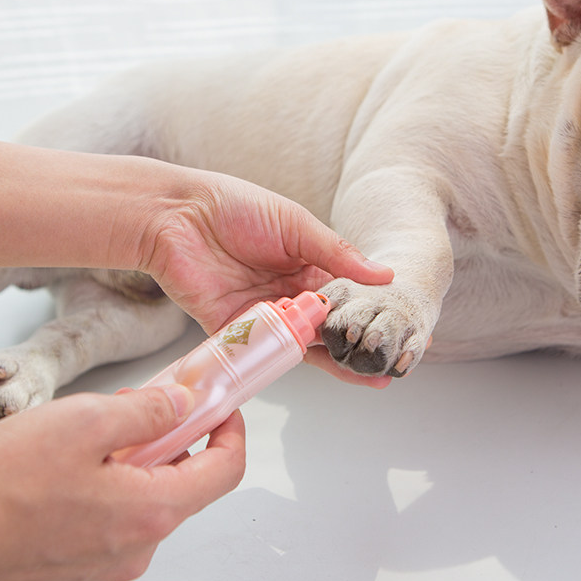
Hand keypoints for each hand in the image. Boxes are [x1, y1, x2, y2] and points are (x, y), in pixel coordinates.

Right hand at [0, 385, 243, 580]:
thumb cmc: (1, 484)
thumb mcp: (87, 421)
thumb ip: (150, 410)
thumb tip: (185, 404)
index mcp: (150, 512)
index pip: (225, 471)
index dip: (230, 432)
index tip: (221, 409)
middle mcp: (134, 551)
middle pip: (180, 487)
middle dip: (168, 444)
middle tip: (136, 413)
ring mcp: (101, 570)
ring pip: (140, 507)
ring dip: (130, 470)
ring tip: (88, 444)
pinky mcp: (70, 578)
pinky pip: (106, 531)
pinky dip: (102, 499)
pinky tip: (64, 480)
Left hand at [140, 171, 394, 386]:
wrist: (176, 216)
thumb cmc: (235, 208)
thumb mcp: (296, 225)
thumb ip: (337, 252)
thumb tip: (385, 274)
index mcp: (305, 265)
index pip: (346, 293)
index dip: (371, 308)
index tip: (403, 323)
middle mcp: (288, 293)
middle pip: (330, 325)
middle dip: (361, 341)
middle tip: (397, 358)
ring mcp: (264, 314)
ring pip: (306, 344)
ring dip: (339, 358)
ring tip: (376, 373)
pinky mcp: (236, 331)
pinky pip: (270, 352)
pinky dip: (296, 361)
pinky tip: (329, 369)